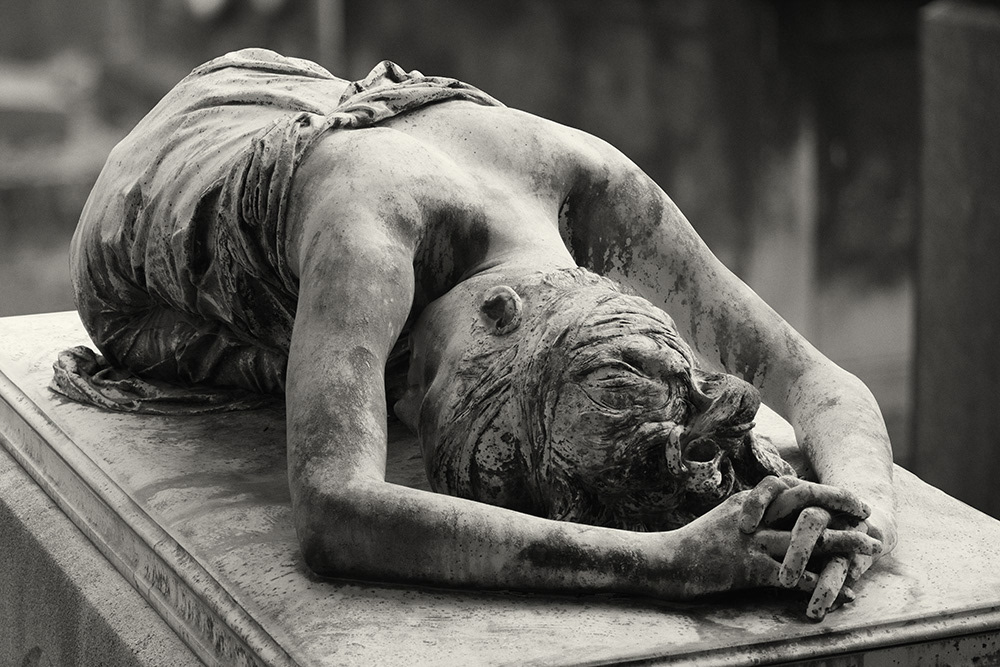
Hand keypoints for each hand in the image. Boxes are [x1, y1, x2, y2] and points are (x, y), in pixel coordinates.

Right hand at [665, 487, 878, 606]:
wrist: (664, 561)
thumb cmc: (692, 544)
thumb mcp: (722, 518)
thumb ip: (749, 512)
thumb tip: (773, 512)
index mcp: (747, 502)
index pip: (792, 486)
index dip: (824, 491)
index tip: (849, 498)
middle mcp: (753, 516)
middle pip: (804, 502)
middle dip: (840, 505)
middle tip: (869, 514)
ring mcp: (751, 542)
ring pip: (806, 537)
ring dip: (843, 542)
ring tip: (870, 547)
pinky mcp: (748, 569)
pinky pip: (791, 575)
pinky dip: (818, 583)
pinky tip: (838, 591)